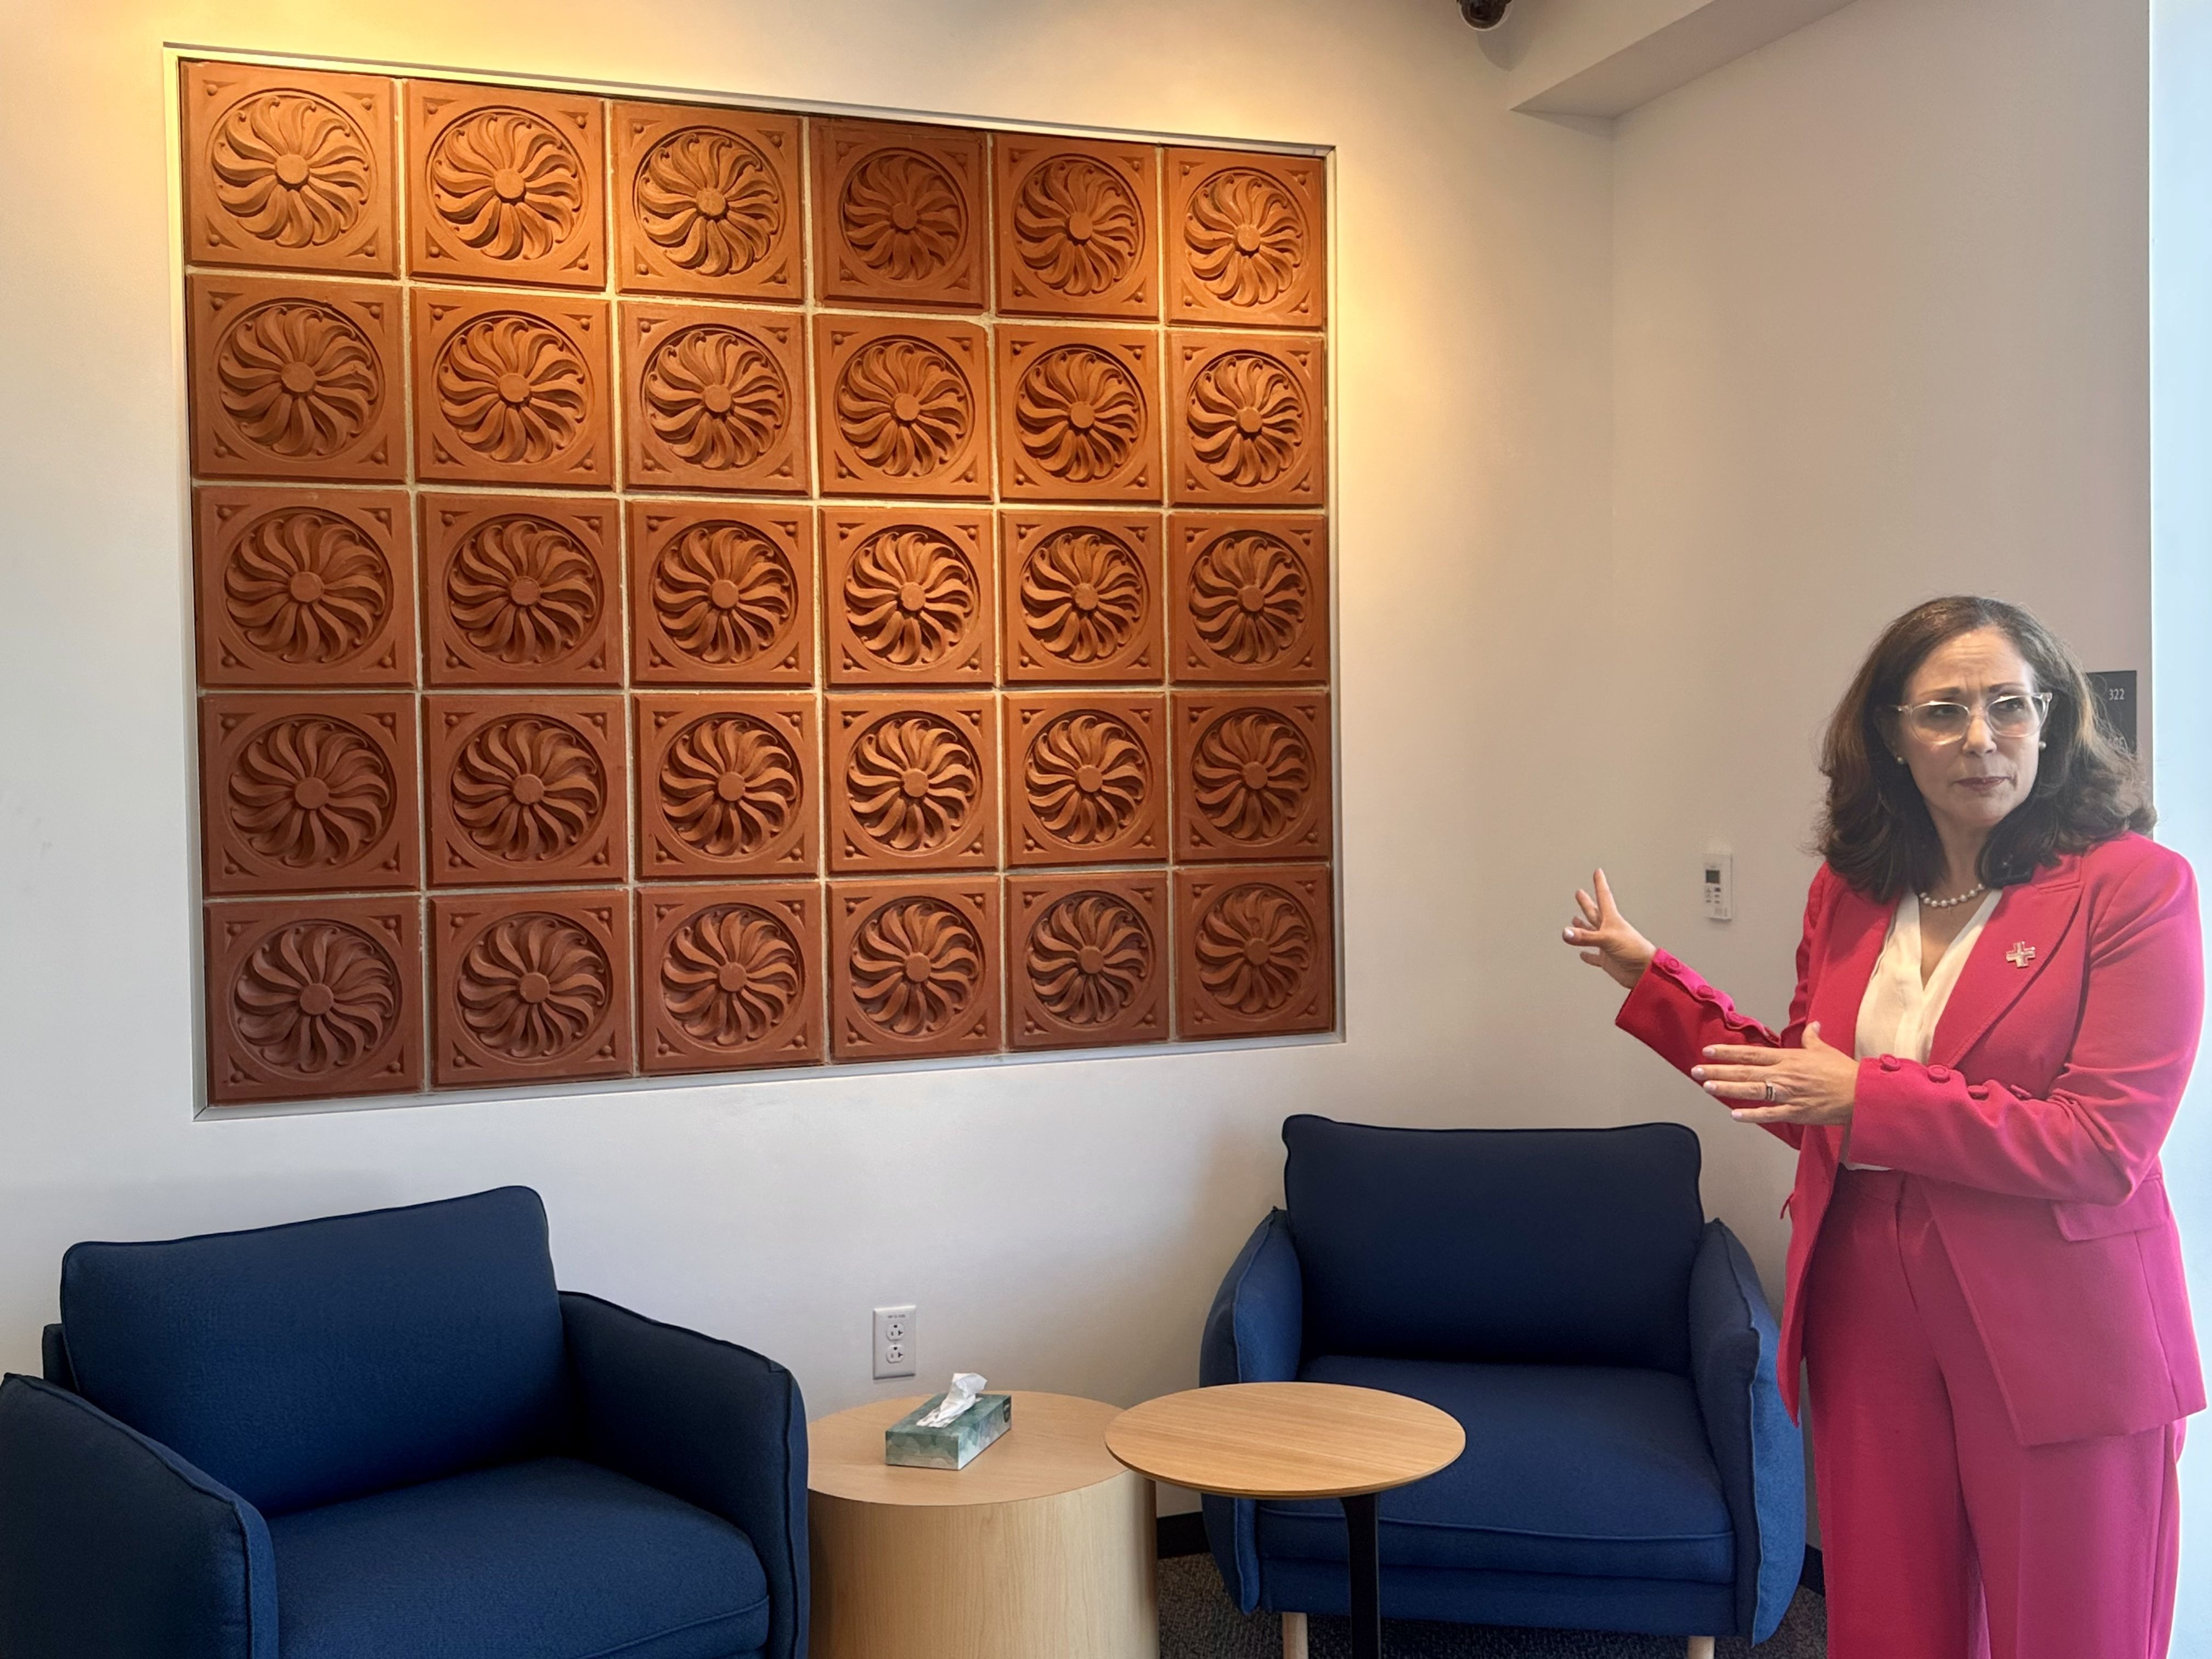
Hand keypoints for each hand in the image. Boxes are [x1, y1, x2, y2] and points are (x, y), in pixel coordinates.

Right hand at [1562, 868, 1656, 991]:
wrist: (1644, 972)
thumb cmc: (1633, 950)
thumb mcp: (1607, 939)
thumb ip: (1586, 937)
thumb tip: (1566, 933)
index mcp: (1612, 920)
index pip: (1604, 897)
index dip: (1600, 884)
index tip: (1598, 872)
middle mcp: (1609, 930)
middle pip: (1594, 913)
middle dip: (1586, 903)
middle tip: (1579, 893)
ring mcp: (1607, 945)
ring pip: (1591, 933)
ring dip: (1583, 927)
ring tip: (1575, 920)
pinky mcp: (1607, 960)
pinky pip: (1594, 956)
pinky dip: (1587, 955)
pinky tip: (1582, 954)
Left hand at [1691, 1022, 1857, 1126]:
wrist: (1862, 1093)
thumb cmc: (1843, 1071)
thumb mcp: (1824, 1050)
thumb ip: (1811, 1038)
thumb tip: (1813, 1025)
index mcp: (1788, 1058)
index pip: (1751, 1054)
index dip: (1728, 1052)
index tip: (1708, 1051)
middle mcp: (1784, 1074)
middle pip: (1745, 1072)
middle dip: (1719, 1072)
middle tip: (1696, 1072)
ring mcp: (1789, 1094)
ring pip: (1752, 1091)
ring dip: (1728, 1089)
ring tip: (1707, 1087)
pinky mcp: (1796, 1112)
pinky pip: (1770, 1114)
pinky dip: (1752, 1114)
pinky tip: (1735, 1114)